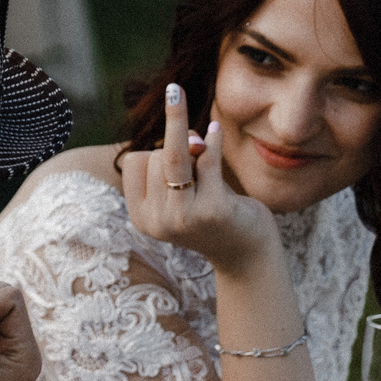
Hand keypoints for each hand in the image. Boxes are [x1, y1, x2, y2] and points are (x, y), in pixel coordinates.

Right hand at [117, 85, 279, 275]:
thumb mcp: (187, 187)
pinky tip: (216, 128)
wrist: (245, 252)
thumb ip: (180, 160)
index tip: (174, 167)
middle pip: (156, 156)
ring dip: (194, 147)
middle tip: (199, 176)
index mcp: (142, 218)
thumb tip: (195, 139)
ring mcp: (183, 217)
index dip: (154, 153)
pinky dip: (213, 139)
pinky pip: (207, 160)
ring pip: (174, 155)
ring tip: (206, 155)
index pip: (135, 161)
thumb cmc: (212, 211)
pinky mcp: (212, 210)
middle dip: (178, 152)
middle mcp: (157, 221)